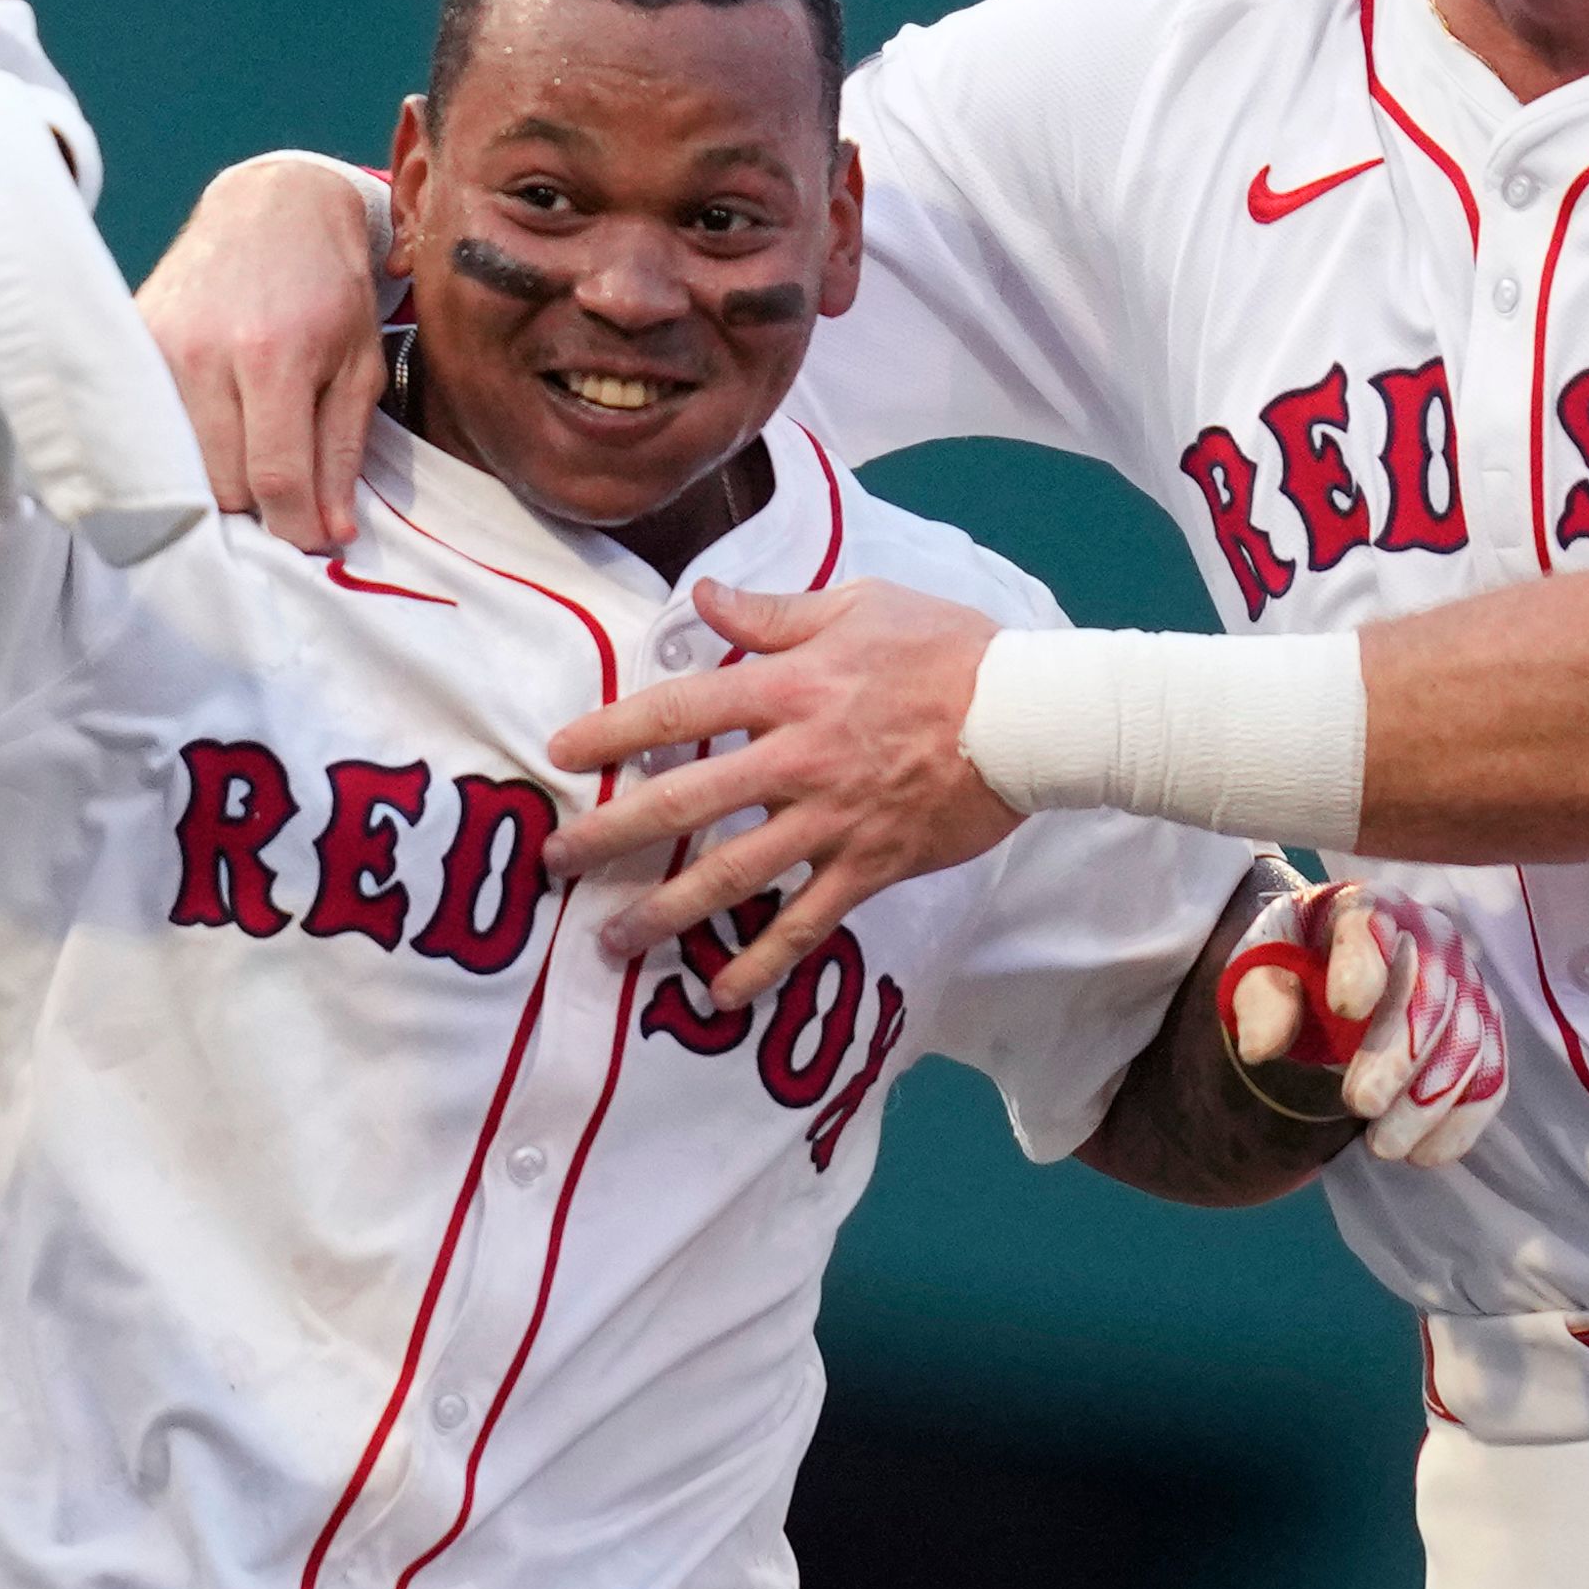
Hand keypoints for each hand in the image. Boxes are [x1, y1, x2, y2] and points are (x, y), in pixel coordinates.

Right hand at [133, 157, 383, 552]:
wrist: (271, 207)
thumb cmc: (328, 287)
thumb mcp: (359, 365)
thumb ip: (341, 452)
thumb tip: (331, 532)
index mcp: (274, 356)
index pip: (274, 478)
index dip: (296, 527)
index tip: (312, 539)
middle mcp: (205, 353)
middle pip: (220, 484)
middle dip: (257, 508)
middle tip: (284, 496)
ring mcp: (157, 346)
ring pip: (179, 465)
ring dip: (215, 482)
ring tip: (248, 461)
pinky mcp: (131, 339)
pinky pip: (148, 428)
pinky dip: (178, 448)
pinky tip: (209, 434)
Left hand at [553, 578, 1021, 1005]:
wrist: (1030, 715)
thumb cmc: (946, 649)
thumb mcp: (860, 604)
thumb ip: (774, 612)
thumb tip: (703, 597)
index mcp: (789, 688)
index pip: (680, 709)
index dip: (613, 731)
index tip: (561, 753)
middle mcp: (797, 760)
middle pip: (685, 803)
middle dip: (612, 836)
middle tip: (558, 863)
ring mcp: (832, 821)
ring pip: (733, 876)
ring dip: (666, 911)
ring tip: (612, 941)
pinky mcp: (870, 866)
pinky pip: (806, 924)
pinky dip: (763, 961)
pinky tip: (720, 991)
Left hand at [1222, 880, 1505, 1165]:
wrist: (1336, 983)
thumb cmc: (1299, 968)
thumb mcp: (1263, 972)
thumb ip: (1260, 1000)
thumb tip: (1260, 1047)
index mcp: (1366, 908)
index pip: (1369, 925)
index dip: (1362, 964)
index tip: (1344, 1006)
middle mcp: (1430, 938)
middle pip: (1430, 993)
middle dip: (1399, 1054)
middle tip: (1360, 1104)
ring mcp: (1466, 985)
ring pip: (1466, 1042)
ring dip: (1428, 1101)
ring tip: (1381, 1146)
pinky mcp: (1484, 1033)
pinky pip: (1490, 1077)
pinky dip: (1461, 1120)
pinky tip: (1422, 1155)